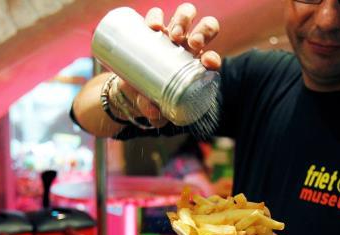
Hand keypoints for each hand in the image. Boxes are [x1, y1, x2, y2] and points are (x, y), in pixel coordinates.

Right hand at [114, 3, 221, 126]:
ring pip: (184, 16)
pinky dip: (156, 16)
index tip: (207, 62)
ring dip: (183, 20)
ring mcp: (169, 35)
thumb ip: (154, 114)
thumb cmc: (148, 99)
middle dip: (202, 33)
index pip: (211, 59)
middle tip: (191, 44)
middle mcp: (186, 47)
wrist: (127, 89)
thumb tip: (154, 113)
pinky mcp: (151, 29)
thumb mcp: (152, 108)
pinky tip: (153, 26)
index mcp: (194, 66)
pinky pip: (156, 14)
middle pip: (204, 30)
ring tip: (173, 34)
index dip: (213, 59)